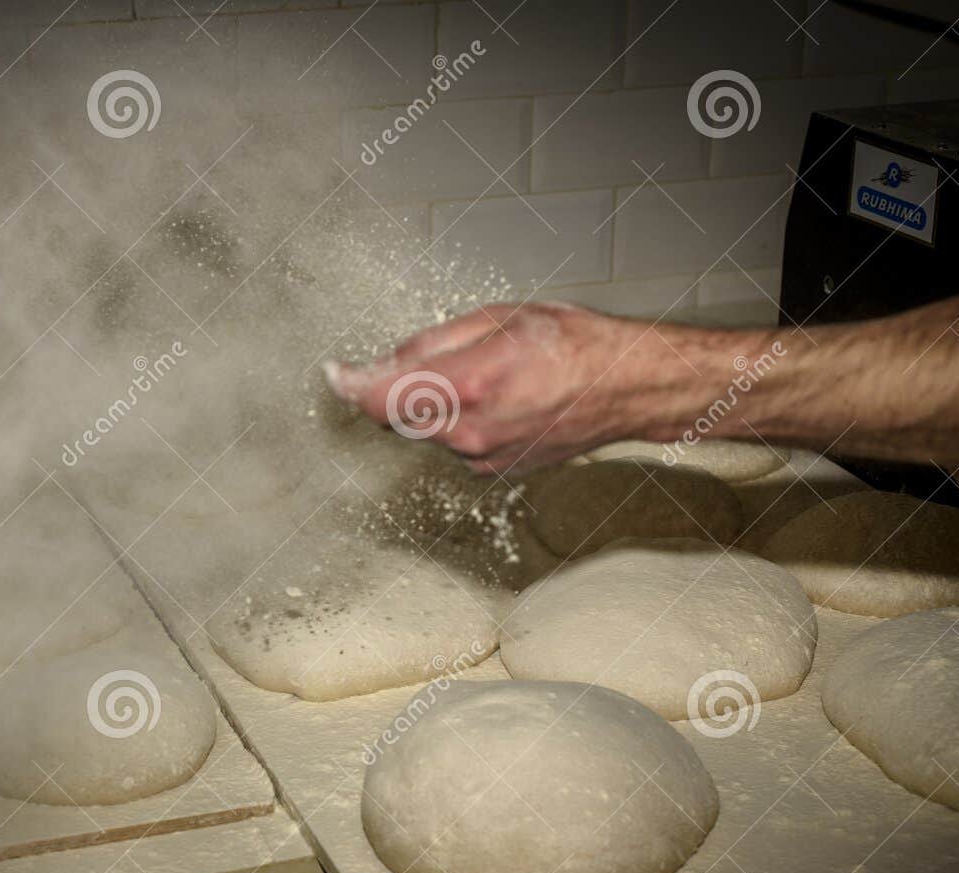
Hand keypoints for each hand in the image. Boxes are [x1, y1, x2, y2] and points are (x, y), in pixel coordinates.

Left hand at [322, 302, 649, 473]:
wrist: (624, 388)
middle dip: (398, 386)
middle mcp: (469, 430)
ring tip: (485, 373)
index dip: (349, 383)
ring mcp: (481, 456)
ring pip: (425, 428)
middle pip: (397, 413)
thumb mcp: (496, 317)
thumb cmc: (572, 344)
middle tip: (433, 356)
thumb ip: (431, 343)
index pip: (379, 396)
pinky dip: (459, 419)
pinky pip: (453, 441)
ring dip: (433, 402)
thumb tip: (385, 361)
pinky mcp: (492, 469)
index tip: (335, 372)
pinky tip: (497, 398)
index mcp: (467, 384)